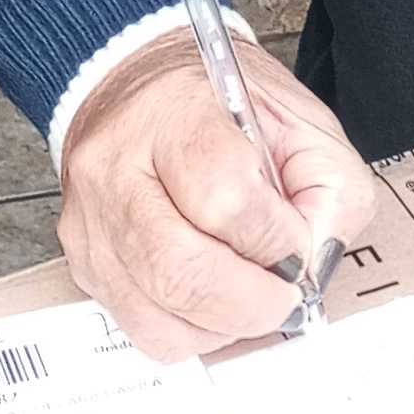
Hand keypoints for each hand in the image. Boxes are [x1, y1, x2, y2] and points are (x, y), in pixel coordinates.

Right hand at [57, 32, 378, 361]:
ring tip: (249, 294)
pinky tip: (212, 300)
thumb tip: (315, 262)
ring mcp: (91, 224)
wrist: (138, 82)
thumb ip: (328, 189)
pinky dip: (191, 331)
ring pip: (157, 315)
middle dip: (252, 303)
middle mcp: (116, 171)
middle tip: (284, 294)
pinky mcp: (84, 264)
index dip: (275, 238)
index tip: (300, 244)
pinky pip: (142, 329)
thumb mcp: (298, 119)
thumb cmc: (218, 102)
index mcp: (174, 115)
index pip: (223, 198)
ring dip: (223, 324)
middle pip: (179, 270)